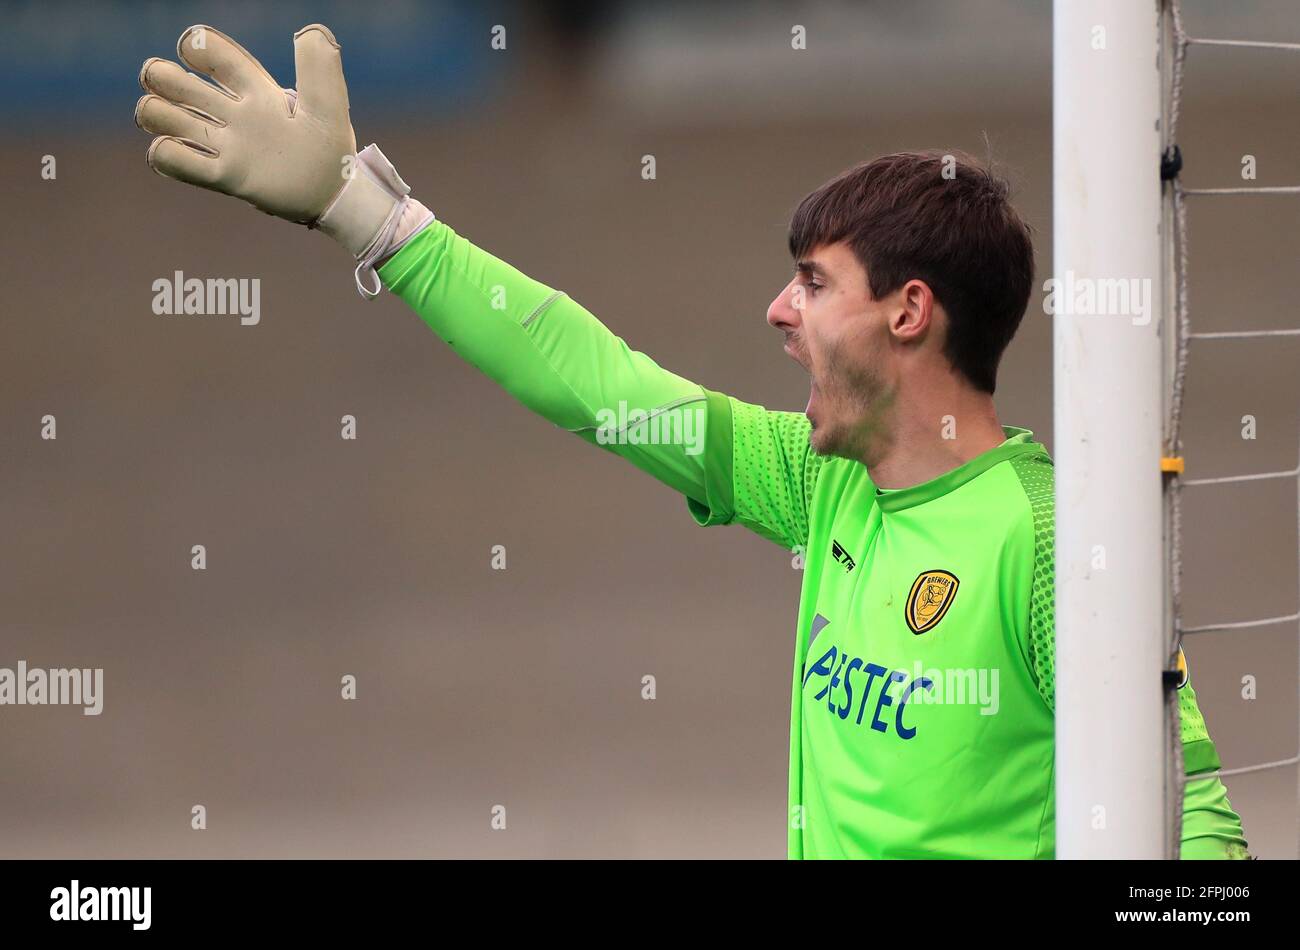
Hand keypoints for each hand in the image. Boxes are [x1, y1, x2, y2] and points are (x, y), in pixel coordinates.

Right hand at [135, 24, 355, 224]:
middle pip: (178, 83)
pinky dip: (166, 154)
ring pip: (168, 118)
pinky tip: (172, 152)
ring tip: (172, 122)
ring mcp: (227, 146)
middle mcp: (235, 115)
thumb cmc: (332, 150)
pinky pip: (181, 164)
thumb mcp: (330, 106)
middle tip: (171, 89)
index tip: (191, 49)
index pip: (217, 56)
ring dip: (156, 114)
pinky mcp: (225, 178)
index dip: (197, 46)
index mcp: (257, 92)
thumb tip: (310, 32)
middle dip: (161, 76)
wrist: (336, 198)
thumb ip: (320, 69)